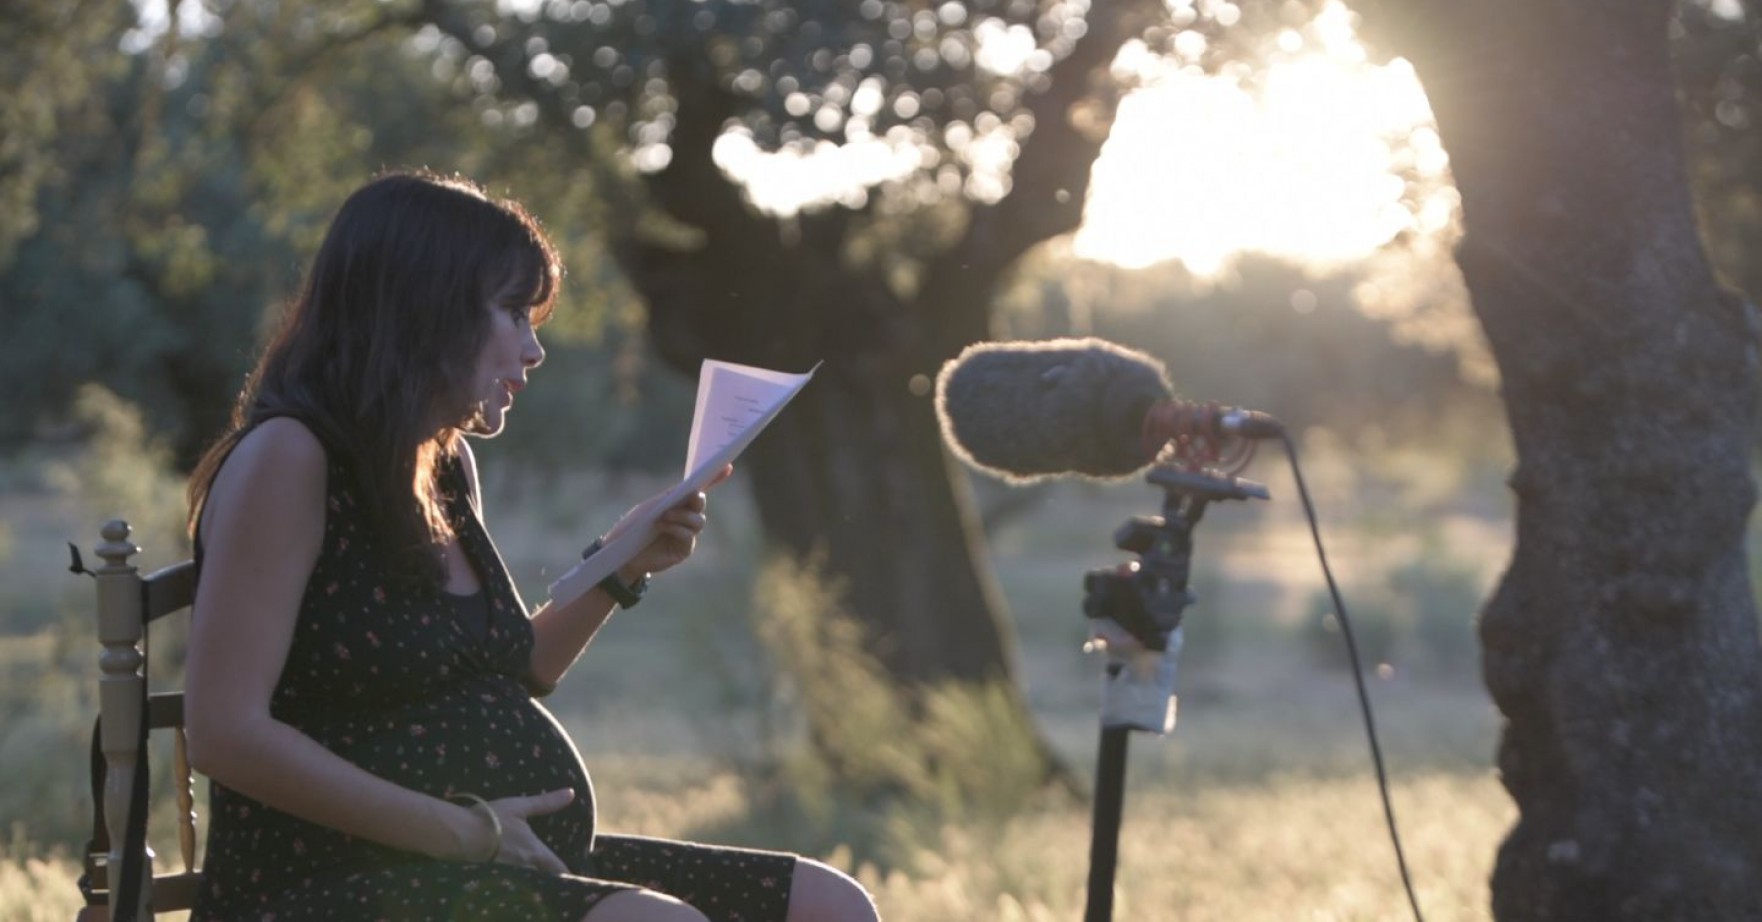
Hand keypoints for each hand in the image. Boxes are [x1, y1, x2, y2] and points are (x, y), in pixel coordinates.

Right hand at [476, 788, 574, 873]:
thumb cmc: (492, 819)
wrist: (460, 835)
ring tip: (532, 870)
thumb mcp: (520, 807)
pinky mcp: (493, 876)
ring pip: (527, 879)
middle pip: (544, 877)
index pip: (558, 869)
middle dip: (549, 875)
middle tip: (552, 871)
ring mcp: (509, 874)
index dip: (565, 871)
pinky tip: (510, 871)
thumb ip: (547, 803)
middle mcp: (525, 867)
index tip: (569, 871)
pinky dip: (514, 877)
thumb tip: (571, 793)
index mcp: (535, 852)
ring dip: (531, 875)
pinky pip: (510, 880)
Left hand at [610, 464, 732, 578]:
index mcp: (677, 503)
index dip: (715, 478)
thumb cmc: (632, 527)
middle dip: (697, 498)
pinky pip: (688, 536)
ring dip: (683, 515)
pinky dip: (677, 528)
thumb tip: (693, 490)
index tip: (727, 467)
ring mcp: (686, 535)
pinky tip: (663, 527)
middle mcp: (685, 518)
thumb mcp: (649, 507)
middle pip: (700, 504)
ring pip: (698, 520)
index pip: (699, 489)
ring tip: (665, 516)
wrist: (621, 553)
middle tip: (691, 494)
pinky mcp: (683, 550)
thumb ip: (670, 498)